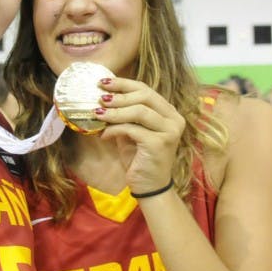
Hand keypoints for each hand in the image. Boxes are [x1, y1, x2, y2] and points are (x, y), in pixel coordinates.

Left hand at [96, 77, 185, 194]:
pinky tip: (104, 135)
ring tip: (97, 114)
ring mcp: (170, 131)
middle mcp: (174, 119)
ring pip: (139, 111)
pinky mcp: (160, 143)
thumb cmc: (139, 159)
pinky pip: (132, 129)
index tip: (103, 82)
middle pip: (144, 96)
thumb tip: (102, 98)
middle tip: (99, 98)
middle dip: (119, 95)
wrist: (149, 187)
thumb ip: (124, 116)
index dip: (123, 84)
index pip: (146, 90)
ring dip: (115, 112)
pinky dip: (115, 129)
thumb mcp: (131, 133)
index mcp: (169, 113)